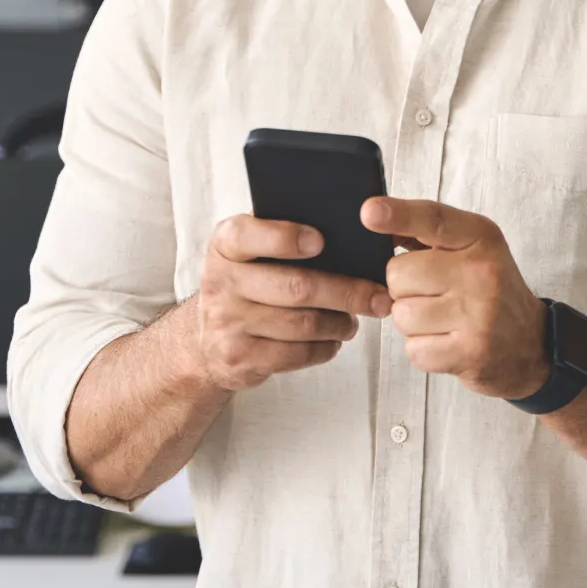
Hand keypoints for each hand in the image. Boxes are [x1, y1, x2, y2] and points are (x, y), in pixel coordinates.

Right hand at [195, 215, 392, 391]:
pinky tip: (334, 338)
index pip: (248, 236)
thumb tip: (347, 227)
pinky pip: (296, 355)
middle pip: (295, 287)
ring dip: (340, 322)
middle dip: (345, 292)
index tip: (320, 241)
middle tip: (379, 295)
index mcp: (225, 245)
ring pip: (302, 325)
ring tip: (357, 317)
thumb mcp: (250, 251)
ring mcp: (228, 325)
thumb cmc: (247, 282)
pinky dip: (325, 347)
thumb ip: (282, 232)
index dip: (285, 237)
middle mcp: (221, 283)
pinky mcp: (241, 360)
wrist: (207, 340)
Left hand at [361, 197, 548, 399]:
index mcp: (481, 237)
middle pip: (399, 274)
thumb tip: (375, 219)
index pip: (433, 219)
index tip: (368, 213)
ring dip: (412, 321)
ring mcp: (478, 314)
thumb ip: (428, 234)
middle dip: (404, 288)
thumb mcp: (472, 249)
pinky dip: (423, 349)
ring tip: (441, 320)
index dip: (398, 215)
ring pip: (402, 314)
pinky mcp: (470, 352)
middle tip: (432, 294)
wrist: (531, 345)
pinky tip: (446, 341)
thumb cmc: (491, 291)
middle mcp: (482, 272)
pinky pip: (414, 349)